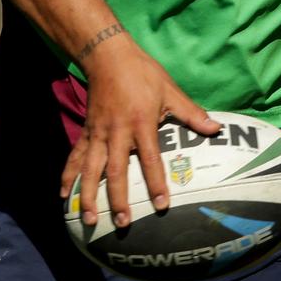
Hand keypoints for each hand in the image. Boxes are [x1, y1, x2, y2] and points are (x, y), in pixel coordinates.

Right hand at [60, 45, 221, 227]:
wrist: (108, 56)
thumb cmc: (143, 74)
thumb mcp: (170, 90)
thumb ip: (191, 113)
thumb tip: (216, 129)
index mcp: (141, 123)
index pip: (150, 159)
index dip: (156, 183)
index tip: (161, 204)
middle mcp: (117, 132)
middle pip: (116, 171)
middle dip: (117, 199)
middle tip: (122, 223)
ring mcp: (98, 133)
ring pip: (91, 169)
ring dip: (88, 195)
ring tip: (87, 218)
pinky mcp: (87, 131)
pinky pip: (75, 157)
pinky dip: (68, 176)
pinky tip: (64, 196)